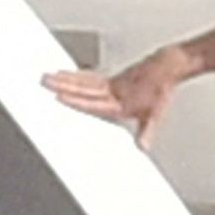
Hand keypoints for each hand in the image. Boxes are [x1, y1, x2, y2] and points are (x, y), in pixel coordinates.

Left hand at [42, 44, 192, 149]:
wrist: (170, 67)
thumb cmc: (164, 88)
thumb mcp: (156, 112)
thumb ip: (147, 130)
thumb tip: (142, 147)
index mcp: (119, 108)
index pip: (91, 104)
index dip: (75, 100)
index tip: (58, 96)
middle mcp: (113, 100)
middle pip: (83, 93)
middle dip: (63, 88)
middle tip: (44, 82)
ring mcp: (113, 90)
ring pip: (84, 85)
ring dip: (66, 81)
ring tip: (48, 77)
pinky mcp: (115, 81)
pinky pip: (92, 79)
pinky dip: (79, 76)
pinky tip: (66, 74)